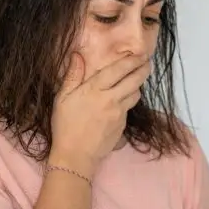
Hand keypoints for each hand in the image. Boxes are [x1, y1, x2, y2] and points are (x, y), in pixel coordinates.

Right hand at [49, 52, 150, 175]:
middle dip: (143, 69)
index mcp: (95, 90)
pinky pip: (129, 108)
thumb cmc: (65, 125)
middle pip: (134, 80)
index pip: (118, 70)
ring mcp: (119, 113)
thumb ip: (72, 76)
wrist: (75, 155)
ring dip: (137, 85)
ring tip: (135, 80)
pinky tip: (122, 100)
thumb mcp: (62, 98)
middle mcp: (111, 99)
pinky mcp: (122, 125)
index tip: (140, 54)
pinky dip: (128, 101)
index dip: (132, 60)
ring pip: (135, 94)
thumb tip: (78, 55)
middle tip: (146, 62)